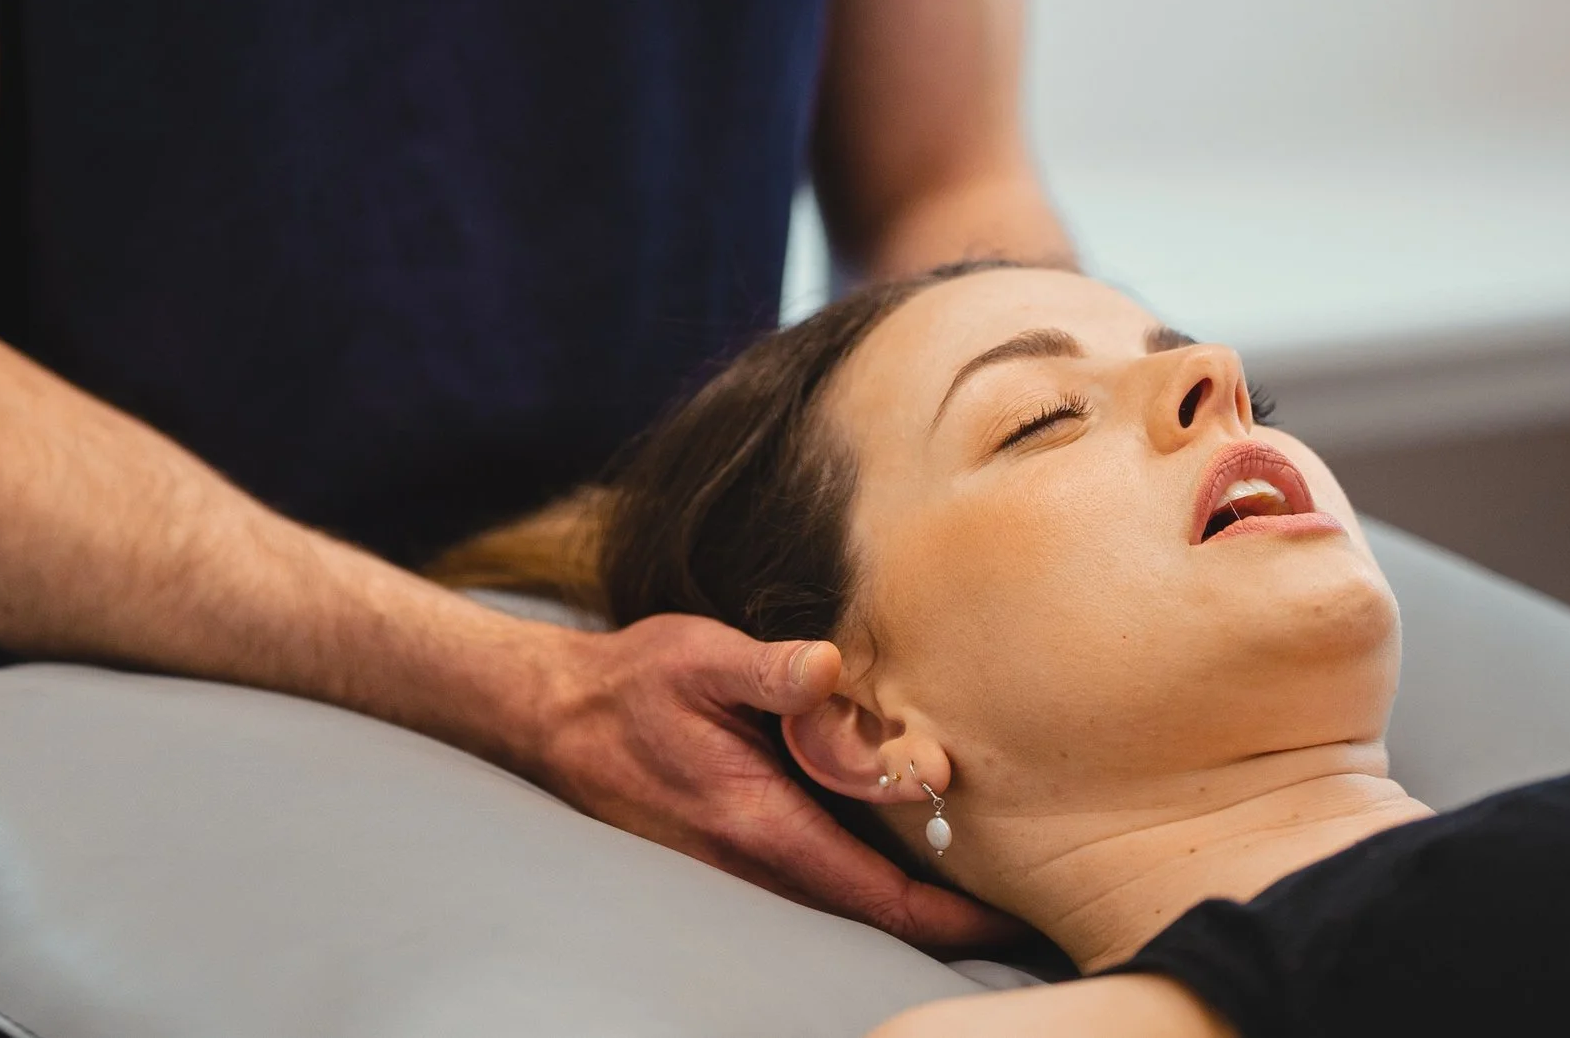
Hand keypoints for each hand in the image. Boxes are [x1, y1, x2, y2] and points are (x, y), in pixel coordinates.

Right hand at [522, 612, 1013, 950]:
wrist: (556, 719)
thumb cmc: (634, 682)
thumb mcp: (699, 656)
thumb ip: (769, 667)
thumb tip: (829, 668)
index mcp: (760, 822)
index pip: (874, 894)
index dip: (946, 913)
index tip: (1004, 912)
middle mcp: (753, 864)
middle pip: (868, 912)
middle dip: (939, 913)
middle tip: (1012, 892)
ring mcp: (739, 869)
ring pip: (840, 902)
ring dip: (901, 898)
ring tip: (971, 874)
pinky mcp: (730, 855)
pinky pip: (812, 883)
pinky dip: (861, 877)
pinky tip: (891, 844)